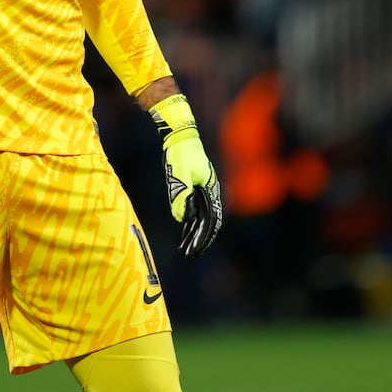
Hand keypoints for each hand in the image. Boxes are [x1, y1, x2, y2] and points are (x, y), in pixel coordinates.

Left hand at [148, 94, 223, 257]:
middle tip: (190, 254)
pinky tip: (184, 232)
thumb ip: (182, 195)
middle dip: (199, 239)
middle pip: (207, 222)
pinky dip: (189, 222)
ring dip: (194, 233)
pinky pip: (193, 210)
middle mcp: (208, 193)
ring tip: (186, 249)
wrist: (179, 137)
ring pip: (200, 218)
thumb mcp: (181, 174)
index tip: (198, 249)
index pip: (211, 220)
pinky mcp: (193, 189)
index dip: (205, 236)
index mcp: (210, 190)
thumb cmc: (181, 153)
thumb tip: (182, 218)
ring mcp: (201, 191)